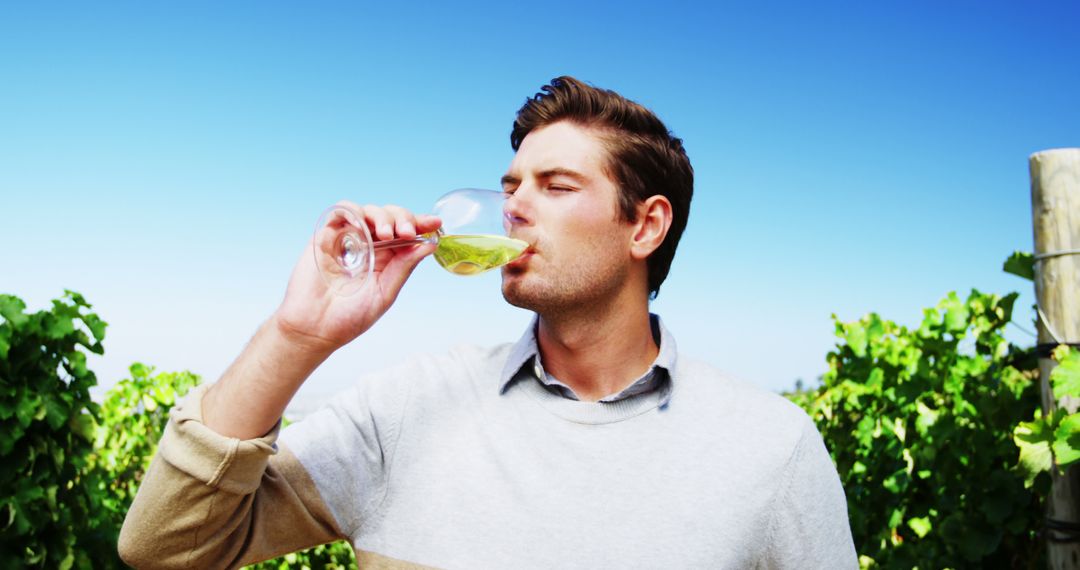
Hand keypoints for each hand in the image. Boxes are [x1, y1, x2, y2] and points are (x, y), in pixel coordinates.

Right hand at [273, 202, 440, 356]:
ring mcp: (348, 238)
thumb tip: (429, 245)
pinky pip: (341, 211)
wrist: (313, 329)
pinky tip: (362, 224)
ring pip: (369, 211)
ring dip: (382, 216)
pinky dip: (354, 211)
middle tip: (407, 232)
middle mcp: (370, 245)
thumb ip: (404, 267)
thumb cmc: (348, 318)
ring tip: (387, 234)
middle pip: (391, 216)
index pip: (407, 233)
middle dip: (403, 219)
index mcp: (387, 258)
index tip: (434, 223)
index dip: (421, 223)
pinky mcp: (326, 235)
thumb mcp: (385, 293)